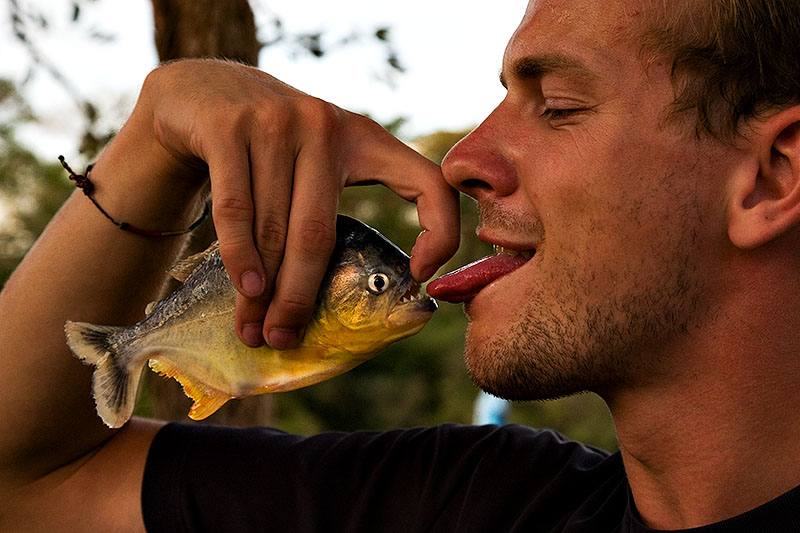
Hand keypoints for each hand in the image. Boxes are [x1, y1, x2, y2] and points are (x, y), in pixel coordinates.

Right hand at [133, 59, 459, 347]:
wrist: (205, 89)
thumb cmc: (270, 144)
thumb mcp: (316, 158)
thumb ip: (330, 202)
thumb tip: (337, 293)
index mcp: (364, 137)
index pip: (428, 182)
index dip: (440, 232)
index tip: (419, 276)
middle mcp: (325, 126)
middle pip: (317, 234)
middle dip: (299, 297)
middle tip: (284, 338)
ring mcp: (276, 122)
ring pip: (272, 229)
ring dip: (262, 290)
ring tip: (254, 329)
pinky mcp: (229, 128)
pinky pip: (236, 210)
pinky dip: (240, 256)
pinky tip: (246, 289)